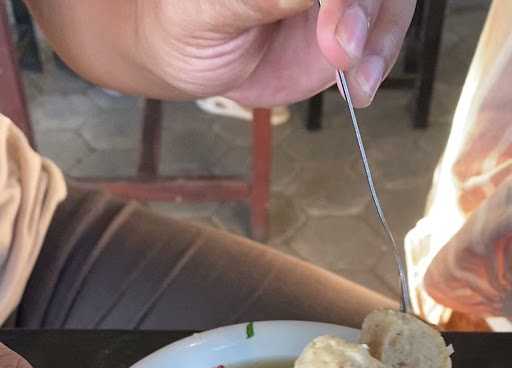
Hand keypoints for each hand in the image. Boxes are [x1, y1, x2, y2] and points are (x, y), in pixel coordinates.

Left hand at [28, 0, 415, 106]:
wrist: (185, 59)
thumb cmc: (183, 23)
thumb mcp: (209, 13)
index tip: (335, 27)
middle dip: (364, 11)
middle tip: (341, 53)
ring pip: (387, 2)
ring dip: (380, 41)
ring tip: (355, 83)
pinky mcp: (345, 29)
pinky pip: (380, 38)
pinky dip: (376, 64)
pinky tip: (357, 91)